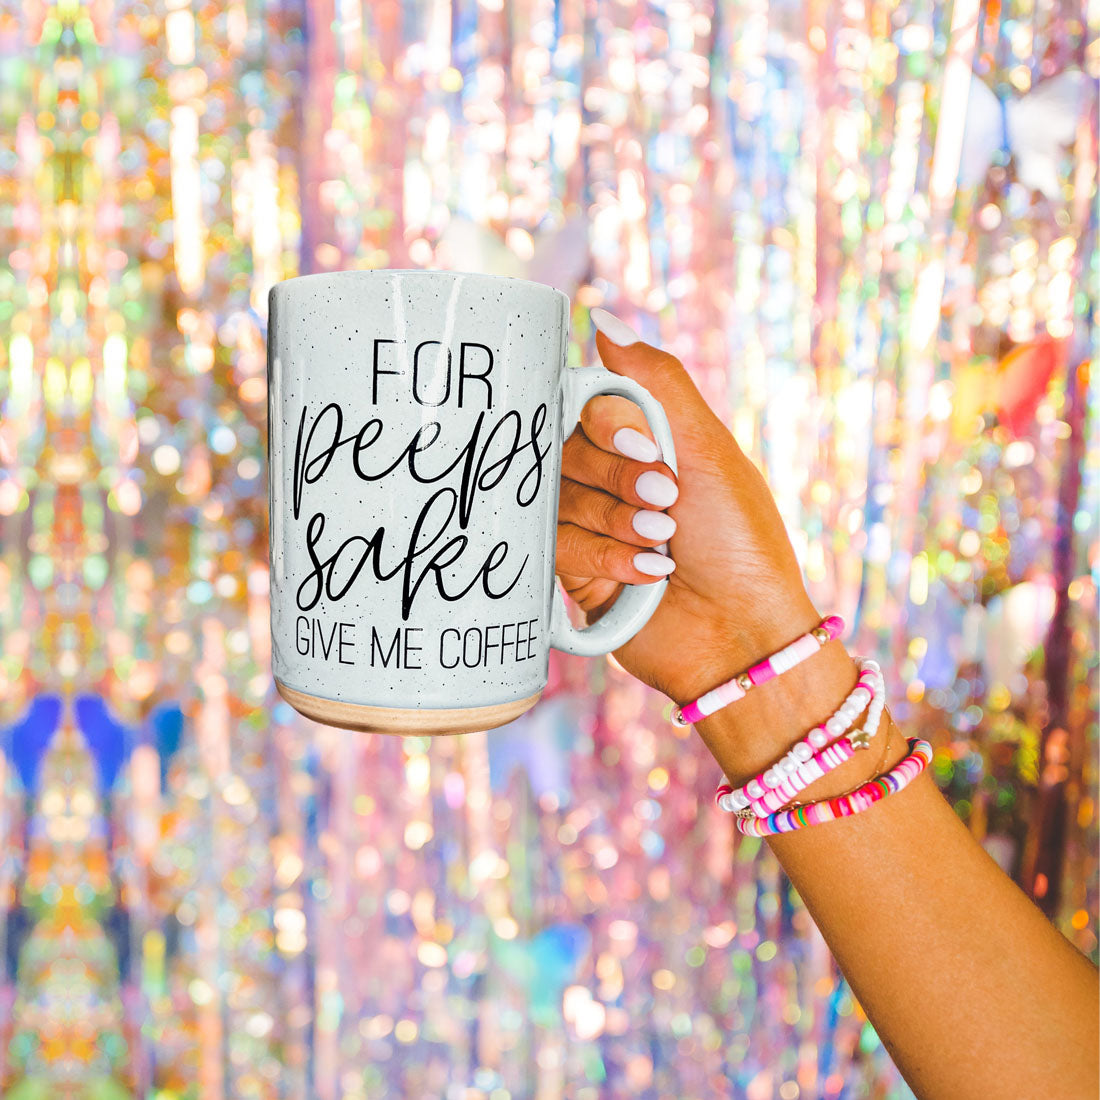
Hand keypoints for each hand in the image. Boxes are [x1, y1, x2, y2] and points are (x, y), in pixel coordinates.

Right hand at [555, 308, 821, 704]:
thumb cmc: (740, 540)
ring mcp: (589, 524)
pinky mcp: (573, 572)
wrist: (741, 636)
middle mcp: (610, 477)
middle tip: (666, 502)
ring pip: (555, 498)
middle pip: (566, 449)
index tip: (649, 449)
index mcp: (645, 440)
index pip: (586, 404)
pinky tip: (647, 574)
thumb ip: (655, 380)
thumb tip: (601, 318)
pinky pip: (554, 546)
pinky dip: (604, 557)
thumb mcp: (708, 449)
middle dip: (618, 478)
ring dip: (614, 520)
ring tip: (662, 543)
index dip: (608, 426)